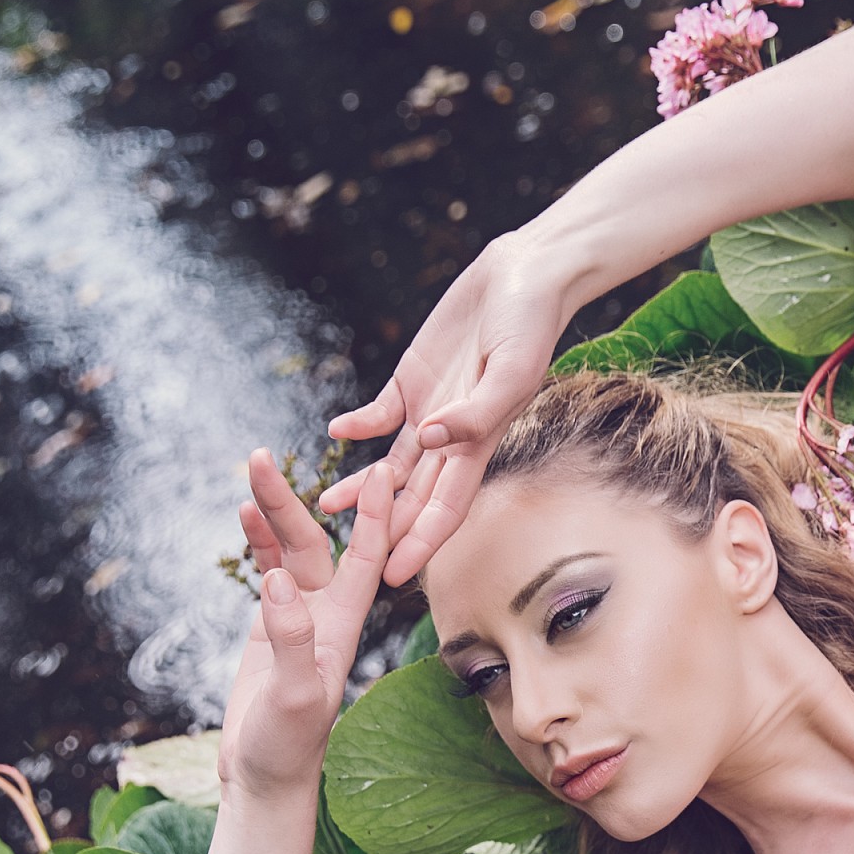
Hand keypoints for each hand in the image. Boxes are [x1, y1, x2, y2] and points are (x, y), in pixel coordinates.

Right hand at [220, 450, 396, 799]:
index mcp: (343, 627)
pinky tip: (244, 512)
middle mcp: (327, 615)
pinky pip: (267, 570)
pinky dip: (257, 541)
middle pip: (315, 543)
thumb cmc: (287, 746)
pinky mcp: (268, 626)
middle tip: (259, 456)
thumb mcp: (294, 697)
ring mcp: (298, 617)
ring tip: (251, 468)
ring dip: (272, 512)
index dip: (375, 517)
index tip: (381, 472)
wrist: (265, 776)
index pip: (366, 560)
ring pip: (289, 551)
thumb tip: (278, 582)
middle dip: (290, 499)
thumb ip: (290, 641)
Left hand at [318, 231, 576, 583]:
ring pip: (390, 463)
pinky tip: (336, 432)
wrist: (524, 277)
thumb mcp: (512, 370)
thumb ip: (476, 411)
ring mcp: (430, 408)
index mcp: (481, 442)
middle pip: (413, 496)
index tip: (395, 575)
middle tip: (346, 563)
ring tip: (323, 507)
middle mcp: (453, 435)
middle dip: (383, 529)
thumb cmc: (530, 325)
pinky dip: (358, 426)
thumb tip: (434, 440)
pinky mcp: (411, 380)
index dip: (421, 543)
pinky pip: (379, 414)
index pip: (446, 507)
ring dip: (361, 487)